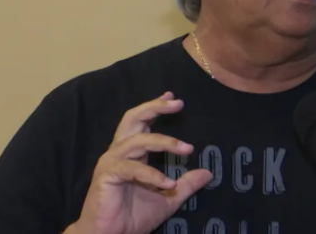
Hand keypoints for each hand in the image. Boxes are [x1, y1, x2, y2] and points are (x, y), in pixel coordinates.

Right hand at [67, 92, 212, 233]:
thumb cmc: (133, 217)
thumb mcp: (169, 199)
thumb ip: (186, 184)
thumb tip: (208, 173)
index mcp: (132, 154)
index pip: (142, 122)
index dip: (156, 108)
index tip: (174, 98)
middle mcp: (120, 152)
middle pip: (134, 119)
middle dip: (155, 107)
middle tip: (177, 103)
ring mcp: (111, 162)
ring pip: (138, 140)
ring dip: (165, 142)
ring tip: (187, 149)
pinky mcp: (107, 175)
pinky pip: (133, 169)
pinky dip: (152, 175)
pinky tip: (169, 183)